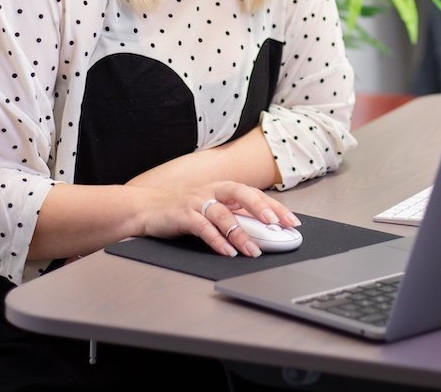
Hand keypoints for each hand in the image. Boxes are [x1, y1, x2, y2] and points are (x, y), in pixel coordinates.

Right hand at [141, 181, 300, 257]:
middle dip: (261, 208)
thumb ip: (235, 216)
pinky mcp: (182, 215)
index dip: (275, 206)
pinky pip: (203, 227)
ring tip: (252, 250)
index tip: (292, 221)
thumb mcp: (212, 209)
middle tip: (276, 224)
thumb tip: (264, 232)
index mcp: (223, 189)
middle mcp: (212, 191)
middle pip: (241, 194)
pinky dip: (216, 240)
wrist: (148, 209)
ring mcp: (197, 202)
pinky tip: (227, 252)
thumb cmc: (184, 210)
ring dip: (239, 234)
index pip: (255, 194)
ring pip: (223, 214)